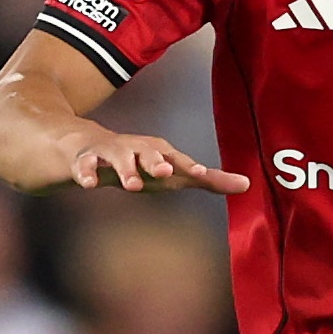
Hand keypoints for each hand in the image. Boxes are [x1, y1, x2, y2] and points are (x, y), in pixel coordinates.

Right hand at [59, 125, 249, 194]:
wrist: (88, 148)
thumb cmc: (140, 163)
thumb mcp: (173, 172)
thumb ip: (209, 180)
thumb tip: (248, 186)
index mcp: (159, 152)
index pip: (178, 159)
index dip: (190, 167)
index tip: (202, 175)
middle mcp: (137, 148)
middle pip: (149, 153)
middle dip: (157, 162)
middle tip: (165, 172)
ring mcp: (110, 152)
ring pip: (118, 157)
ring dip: (126, 170)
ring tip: (132, 186)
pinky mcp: (85, 159)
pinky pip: (84, 166)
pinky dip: (87, 174)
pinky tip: (90, 185)